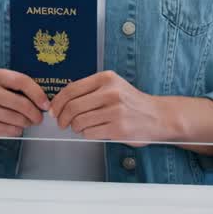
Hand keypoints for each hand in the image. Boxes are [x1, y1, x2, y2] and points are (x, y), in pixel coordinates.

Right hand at [0, 68, 50, 142]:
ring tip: (26, 122)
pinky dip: (16, 131)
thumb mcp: (8, 88)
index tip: (46, 105)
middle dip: (34, 113)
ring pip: (15, 119)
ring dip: (26, 123)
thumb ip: (24, 90)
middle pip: (19, 102)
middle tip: (39, 118)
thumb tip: (47, 102)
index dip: (37, 93)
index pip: (20, 81)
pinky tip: (14, 128)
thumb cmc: (0, 99)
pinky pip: (7, 130)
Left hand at [49, 71, 168, 146]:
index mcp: (106, 79)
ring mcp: (115, 111)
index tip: (53, 110)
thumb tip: (59, 103)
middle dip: (62, 118)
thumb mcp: (112, 86)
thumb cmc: (131, 102)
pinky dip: (86, 134)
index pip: (71, 89)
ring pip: (80, 122)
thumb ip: (89, 90)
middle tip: (62, 123)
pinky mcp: (119, 128)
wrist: (159, 116)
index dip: (57, 102)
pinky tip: (92, 131)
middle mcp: (111, 93)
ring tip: (79, 127)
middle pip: (72, 107)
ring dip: (75, 127)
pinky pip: (90, 133)